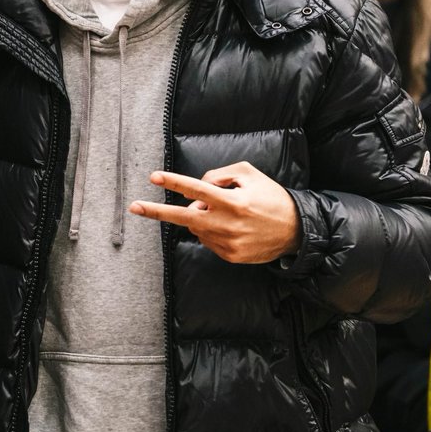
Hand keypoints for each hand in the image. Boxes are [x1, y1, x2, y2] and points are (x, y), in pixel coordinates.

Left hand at [129, 161, 299, 262]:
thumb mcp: (249, 174)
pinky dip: (212, 230)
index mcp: (232, 201)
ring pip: (196, 227)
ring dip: (200, 217)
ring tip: (224, 212)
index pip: (196, 189)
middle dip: (156, 212)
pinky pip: (208, 240)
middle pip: (183, 217)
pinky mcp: (230, 257)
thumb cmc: (270, 197)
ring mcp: (228, 243)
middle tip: (134, 207)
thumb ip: (219, 175)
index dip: (173, 181)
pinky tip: (232, 227)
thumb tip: (195, 191)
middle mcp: (227, 224)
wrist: (296, 231)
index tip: (154, 177)